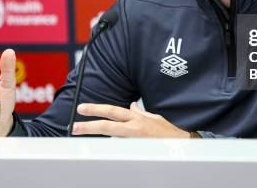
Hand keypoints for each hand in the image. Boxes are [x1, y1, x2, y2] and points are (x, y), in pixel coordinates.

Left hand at [72, 102, 190, 137]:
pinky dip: (116, 145)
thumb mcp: (154, 118)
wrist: (182, 146)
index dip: (96, 109)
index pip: (112, 111)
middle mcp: (134, 128)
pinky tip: (106, 147)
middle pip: (107, 125)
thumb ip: (140, 113)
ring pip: (112, 138)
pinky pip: (122, 146)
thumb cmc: (169, 132)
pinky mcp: (136, 150)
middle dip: (89, 125)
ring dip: (100, 137)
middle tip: (74, 126)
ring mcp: (134, 141)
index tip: (82, 109)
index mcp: (137, 118)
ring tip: (84, 135)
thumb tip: (131, 106)